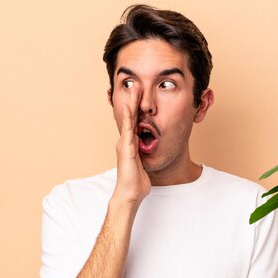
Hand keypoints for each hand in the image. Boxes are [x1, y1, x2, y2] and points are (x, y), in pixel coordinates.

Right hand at [112, 87, 150, 205]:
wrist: (129, 193)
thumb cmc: (137, 183)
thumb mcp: (145, 165)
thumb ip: (147, 156)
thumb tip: (153, 154)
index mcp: (130, 144)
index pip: (134, 122)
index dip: (137, 108)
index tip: (140, 94)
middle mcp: (125, 141)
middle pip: (130, 116)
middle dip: (133, 100)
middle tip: (136, 84)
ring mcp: (124, 143)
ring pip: (128, 119)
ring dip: (131, 103)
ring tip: (133, 88)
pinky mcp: (126, 148)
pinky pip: (127, 129)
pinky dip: (127, 117)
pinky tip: (128, 106)